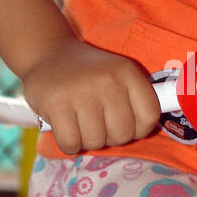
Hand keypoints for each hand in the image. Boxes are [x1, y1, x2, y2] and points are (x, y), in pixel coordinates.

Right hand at [21, 36, 160, 154]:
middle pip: (122, 134)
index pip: (149, 117)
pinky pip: (71, 144)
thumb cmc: (87, 74)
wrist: (47, 53)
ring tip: (79, 122)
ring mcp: (81, 92)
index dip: (137, 129)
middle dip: (109, 137)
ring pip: (96, 142)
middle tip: (97, 123)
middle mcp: (108, 80)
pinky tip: (65, 128)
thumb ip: (134, 99)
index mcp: (127, 73)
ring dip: (87, 140)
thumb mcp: (117, 75)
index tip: (122, 123)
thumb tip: (146, 130)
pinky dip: (68, 144)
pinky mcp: (56, 104)